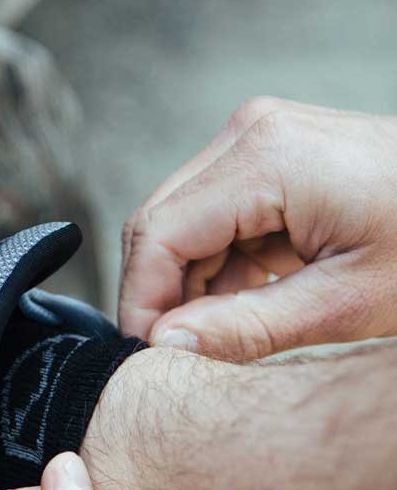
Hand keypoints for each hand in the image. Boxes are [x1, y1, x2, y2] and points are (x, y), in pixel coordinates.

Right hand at [119, 98, 396, 359]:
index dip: (142, 301)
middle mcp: (249, 134)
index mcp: (268, 159)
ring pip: (177, 223)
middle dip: (159, 293)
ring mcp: (256, 138)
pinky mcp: (265, 155)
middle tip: (180, 351)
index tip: (150, 355)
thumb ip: (247, 327)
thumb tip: (165, 345)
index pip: (157, 236)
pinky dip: (214, 263)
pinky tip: (247, 295)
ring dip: (187, 281)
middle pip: (157, 225)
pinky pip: (209, 216)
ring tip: (227, 327)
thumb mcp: (348, 303)